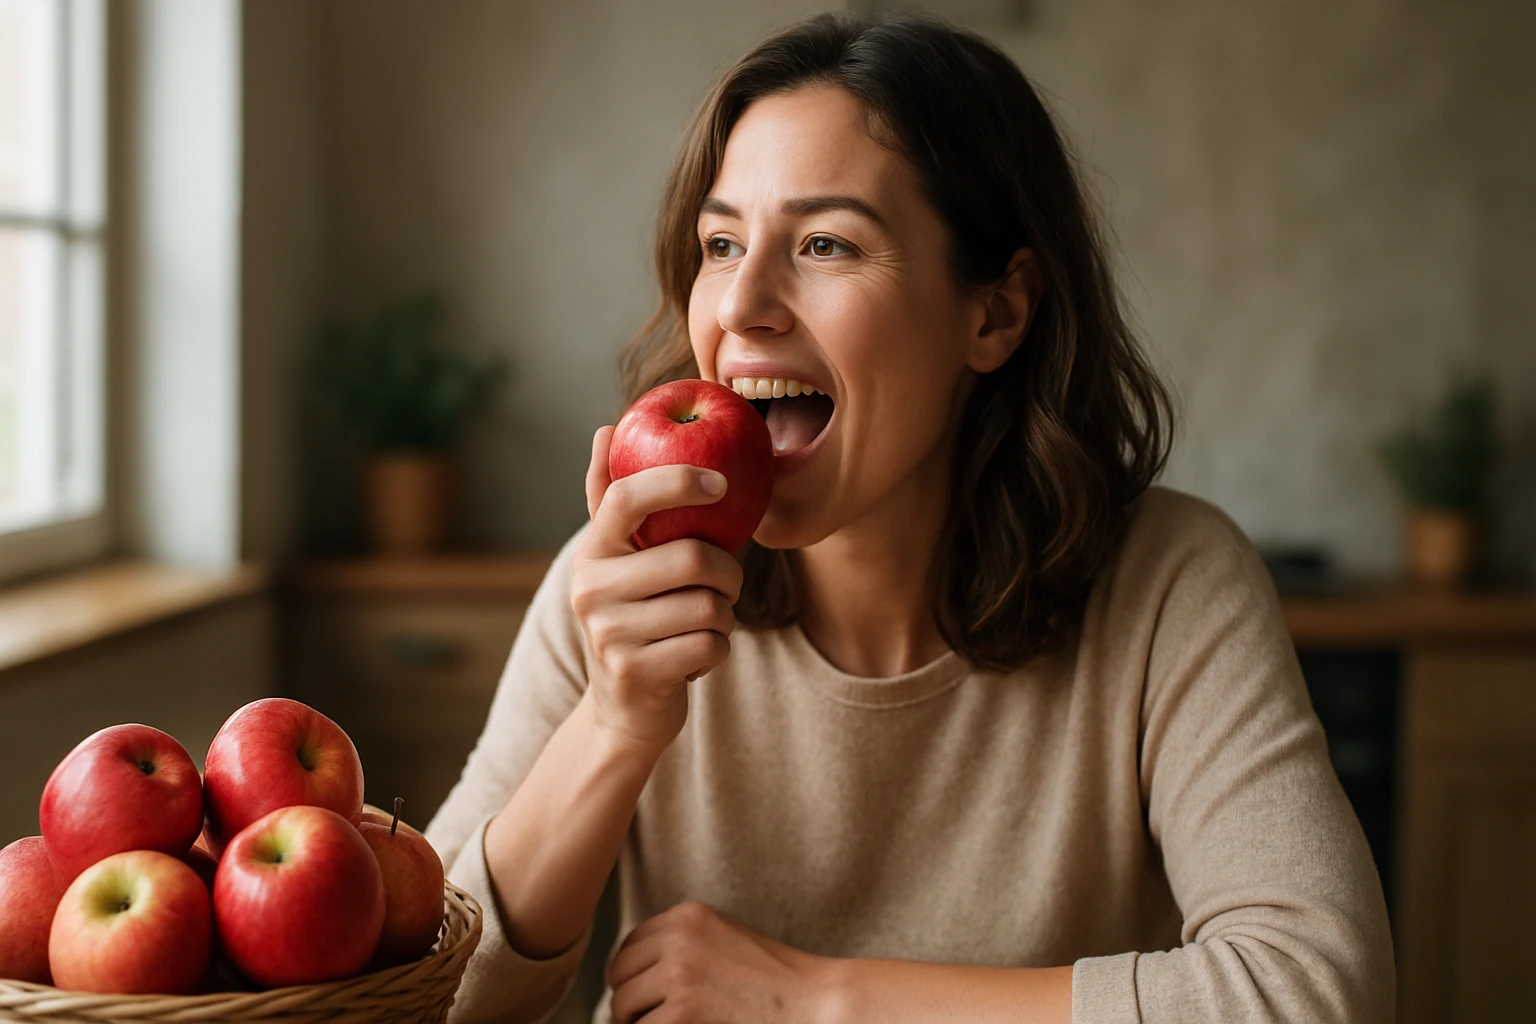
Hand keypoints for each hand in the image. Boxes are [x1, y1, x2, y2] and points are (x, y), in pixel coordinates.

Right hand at [572, 425, 744, 757]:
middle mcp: (590, 589)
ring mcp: (609, 634)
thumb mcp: (618, 561)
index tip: (721, 482)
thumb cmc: (634, 619)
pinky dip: (719, 649)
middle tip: (727, 583)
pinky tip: (697, 655)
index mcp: (591, 550)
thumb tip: (604, 429)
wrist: (622, 711)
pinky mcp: (636, 673)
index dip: (677, 480)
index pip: (626, 497)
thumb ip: (613, 499)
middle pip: (692, 557)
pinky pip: (711, 645)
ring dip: (725, 615)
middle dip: (729, 572)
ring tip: (705, 623)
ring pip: (709, 605)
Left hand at [608, 901, 837, 1023]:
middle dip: (630, 1003)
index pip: (629, 946)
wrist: (813, 1004)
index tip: (648, 998)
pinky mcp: (681, 1012)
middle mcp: (678, 938)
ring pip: (623, 1008)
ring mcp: (678, 974)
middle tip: (654, 1021)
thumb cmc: (774, 982)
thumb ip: (681, 945)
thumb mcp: (724, 941)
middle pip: (618, 976)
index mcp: (687, 915)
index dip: (634, 978)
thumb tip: (628, 975)